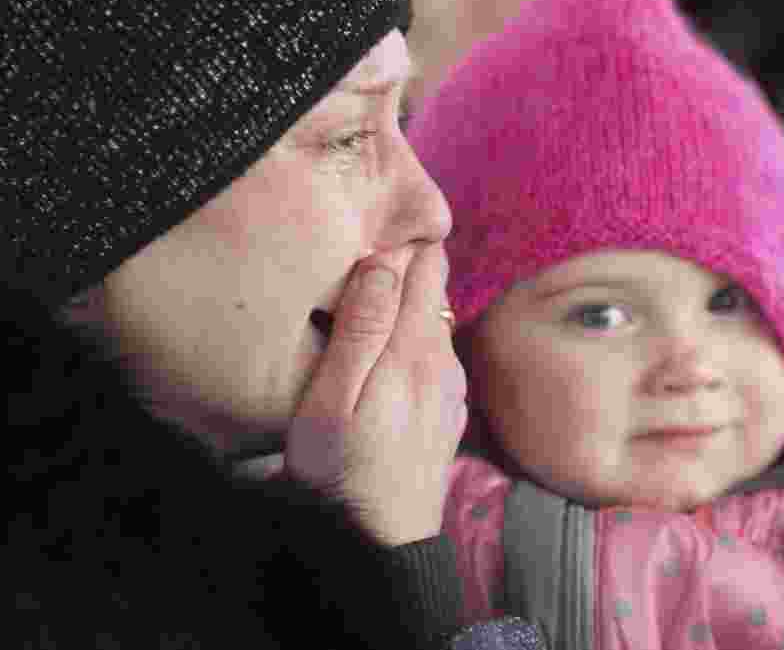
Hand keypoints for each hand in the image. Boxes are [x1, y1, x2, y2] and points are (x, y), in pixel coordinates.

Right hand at [285, 243, 467, 544]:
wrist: (380, 543)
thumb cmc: (341, 470)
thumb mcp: (332, 397)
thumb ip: (360, 327)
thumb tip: (383, 262)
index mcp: (414, 348)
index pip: (427, 265)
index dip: (402, 244)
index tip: (370, 239)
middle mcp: (444, 361)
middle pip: (433, 291)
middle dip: (404, 273)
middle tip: (358, 276)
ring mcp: (451, 389)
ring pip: (435, 325)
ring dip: (408, 312)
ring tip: (366, 318)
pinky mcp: (449, 412)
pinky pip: (437, 359)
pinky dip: (416, 349)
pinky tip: (387, 369)